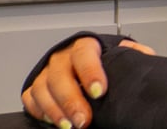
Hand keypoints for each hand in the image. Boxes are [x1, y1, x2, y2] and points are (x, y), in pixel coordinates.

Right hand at [22, 37, 154, 128]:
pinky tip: (55, 121)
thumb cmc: (106, 63)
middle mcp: (62, 57)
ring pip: (42, 89)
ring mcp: (47, 71)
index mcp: (86, 46)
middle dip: (71, 100)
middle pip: (59, 76)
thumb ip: (132, 54)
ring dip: (55, 110)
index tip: (99, 92)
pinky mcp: (36, 86)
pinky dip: (40, 111)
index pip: (84, 54)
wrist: (90, 66)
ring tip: (70, 126)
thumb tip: (135, 53)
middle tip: (84, 120)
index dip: (90, 72)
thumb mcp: (122, 56)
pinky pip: (31, 98)